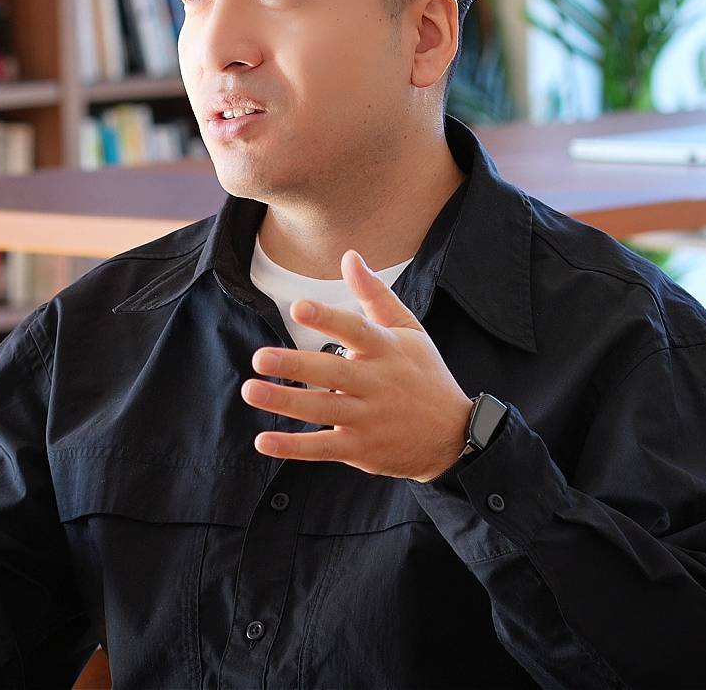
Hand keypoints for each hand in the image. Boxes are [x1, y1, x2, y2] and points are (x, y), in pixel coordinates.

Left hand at [240, 250, 474, 482]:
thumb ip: (375, 295)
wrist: (454, 435)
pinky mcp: (360, 448)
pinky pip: (322, 448)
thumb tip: (349, 256)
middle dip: (296, 365)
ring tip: (251, 390)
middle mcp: (377, 384)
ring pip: (323, 410)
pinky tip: (263, 440)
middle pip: (333, 374)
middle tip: (260, 357)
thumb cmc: (424, 375)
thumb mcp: (409, 330)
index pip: (356, 330)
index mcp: (387, 350)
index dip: (328, 319)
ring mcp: (368, 419)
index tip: (298, 308)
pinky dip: (293, 447)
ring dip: (286, 402)